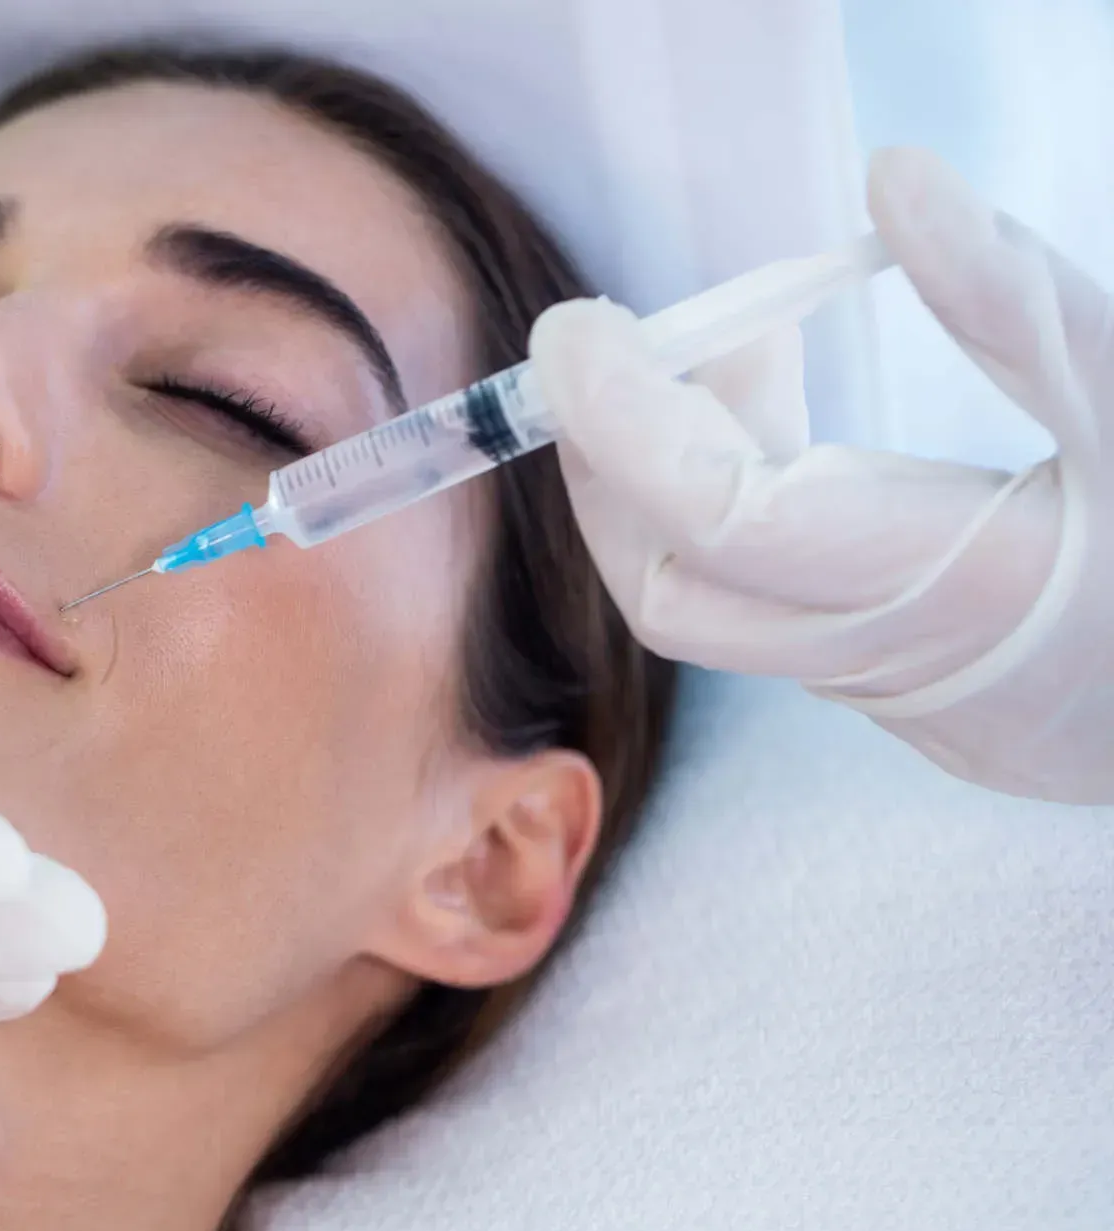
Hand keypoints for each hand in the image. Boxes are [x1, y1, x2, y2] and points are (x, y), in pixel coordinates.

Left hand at [529, 147, 1110, 803]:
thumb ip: (1015, 299)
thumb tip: (892, 179)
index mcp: (960, 590)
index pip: (721, 519)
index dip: (624, 423)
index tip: (573, 330)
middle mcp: (897, 662)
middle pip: (673, 588)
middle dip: (610, 464)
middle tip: (609, 342)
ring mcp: (894, 693)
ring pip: (715, 602)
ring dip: (679, 473)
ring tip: (737, 341)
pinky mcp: (901, 689)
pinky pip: (770, 604)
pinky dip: (740, 507)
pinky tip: (782, 409)